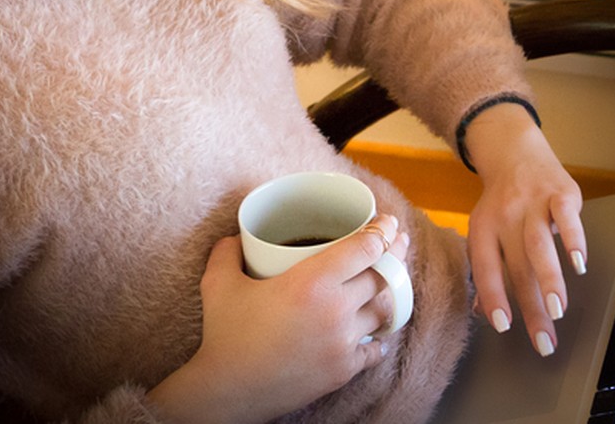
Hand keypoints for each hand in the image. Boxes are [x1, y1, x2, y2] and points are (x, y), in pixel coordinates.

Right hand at [146, 215, 409, 423]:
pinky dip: (377, 337)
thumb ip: (227, 252)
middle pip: (382, 275)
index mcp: (312, 281)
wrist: (230, 391)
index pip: (366, 248)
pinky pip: (375, 347)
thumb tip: (236, 237)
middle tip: (397, 243)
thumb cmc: (225, 335)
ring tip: (387, 284)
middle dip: (394, 255)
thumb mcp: (218, 284)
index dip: (383, 231)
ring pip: (383, 310)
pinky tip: (373, 331)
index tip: (388, 223)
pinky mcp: (344, 369)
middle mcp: (336, 309)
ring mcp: (343, 342)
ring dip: (386, 295)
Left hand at [463, 103, 586, 357]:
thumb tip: (485, 314)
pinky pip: (566, 217)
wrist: (515, 151)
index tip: (503, 327)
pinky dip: (573, 240)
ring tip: (558, 310)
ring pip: (539, 244)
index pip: (485, 268)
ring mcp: (534, 202)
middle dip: (531, 307)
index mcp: (483, 228)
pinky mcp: (561, 192)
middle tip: (544, 341)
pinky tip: (579, 265)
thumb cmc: (502, 203)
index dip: (493, 296)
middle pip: (518, 266)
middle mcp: (506, 216)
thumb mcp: (486, 232)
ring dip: (550, 279)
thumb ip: (487, 271)